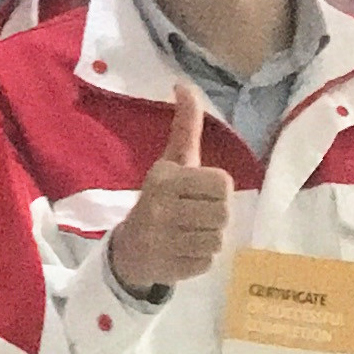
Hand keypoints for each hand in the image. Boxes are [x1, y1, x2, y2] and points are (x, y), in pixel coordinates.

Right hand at [111, 91, 236, 294]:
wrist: (130, 248)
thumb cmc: (160, 198)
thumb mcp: (171, 161)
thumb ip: (185, 126)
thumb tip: (184, 84)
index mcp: (165, 180)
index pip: (222, 184)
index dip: (216, 190)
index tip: (198, 193)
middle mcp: (160, 209)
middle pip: (223, 214)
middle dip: (215, 216)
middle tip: (195, 215)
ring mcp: (163, 242)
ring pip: (218, 239)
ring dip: (209, 237)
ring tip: (189, 233)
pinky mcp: (170, 269)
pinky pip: (207, 261)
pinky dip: (200, 258)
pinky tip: (182, 251)